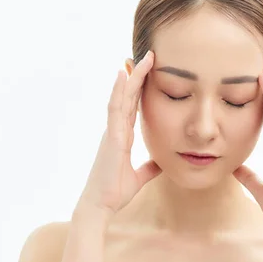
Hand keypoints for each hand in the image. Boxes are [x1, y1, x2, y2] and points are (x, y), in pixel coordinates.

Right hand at [78, 50, 160, 214]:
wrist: (101, 206)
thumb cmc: (115, 191)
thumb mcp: (139, 176)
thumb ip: (149, 167)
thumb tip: (161, 162)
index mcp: (123, 136)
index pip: (133, 106)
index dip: (140, 88)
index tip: (149, 71)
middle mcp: (116, 129)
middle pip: (128, 96)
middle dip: (138, 75)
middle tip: (149, 55)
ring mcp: (112, 131)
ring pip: (122, 97)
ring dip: (131, 77)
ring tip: (141, 58)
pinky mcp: (111, 137)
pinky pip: (115, 109)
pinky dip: (119, 91)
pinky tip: (123, 75)